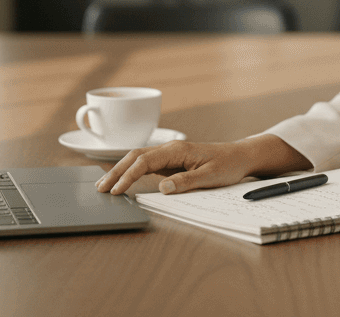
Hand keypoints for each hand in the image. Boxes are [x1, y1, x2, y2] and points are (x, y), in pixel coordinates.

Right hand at [95, 134, 309, 195]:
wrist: (241, 156)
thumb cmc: (229, 165)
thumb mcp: (211, 176)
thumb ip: (187, 182)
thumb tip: (163, 187)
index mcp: (177, 150)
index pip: (144, 161)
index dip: (127, 175)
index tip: (116, 189)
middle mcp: (170, 150)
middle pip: (135, 156)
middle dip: (116, 172)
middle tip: (99, 188)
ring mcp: (170, 155)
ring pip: (138, 159)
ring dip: (120, 170)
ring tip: (104, 185)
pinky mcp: (172, 162)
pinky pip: (147, 164)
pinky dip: (131, 171)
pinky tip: (123, 181)